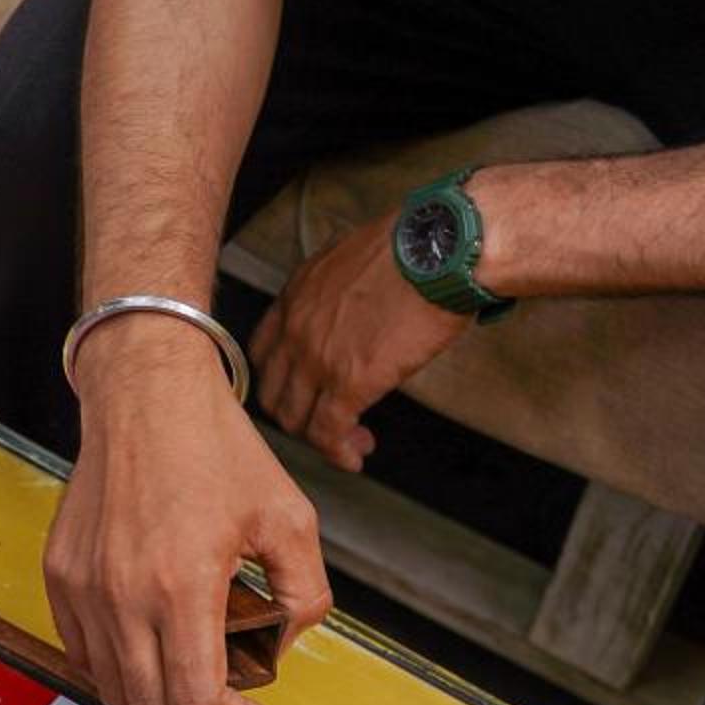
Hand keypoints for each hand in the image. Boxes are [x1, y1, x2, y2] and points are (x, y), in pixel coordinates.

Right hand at [49, 318, 330, 704]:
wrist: (143, 396)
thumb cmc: (220, 451)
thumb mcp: (291, 519)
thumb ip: (305, 597)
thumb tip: (283, 655)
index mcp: (181, 587)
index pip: (198, 701)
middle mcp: (123, 598)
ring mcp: (84, 591)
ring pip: (117, 691)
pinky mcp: (62, 579)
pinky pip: (89, 655)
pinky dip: (122, 674)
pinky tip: (154, 658)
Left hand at [248, 209, 470, 471]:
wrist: (440, 251)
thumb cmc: (414, 248)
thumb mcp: (353, 259)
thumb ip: (337, 290)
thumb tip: (353, 308)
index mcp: (294, 297)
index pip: (264, 354)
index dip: (283, 380)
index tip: (307, 391)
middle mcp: (294, 329)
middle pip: (274, 392)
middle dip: (299, 414)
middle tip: (330, 422)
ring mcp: (316, 358)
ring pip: (296, 418)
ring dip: (321, 438)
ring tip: (353, 442)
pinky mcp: (349, 382)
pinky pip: (328, 432)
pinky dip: (339, 452)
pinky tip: (355, 456)